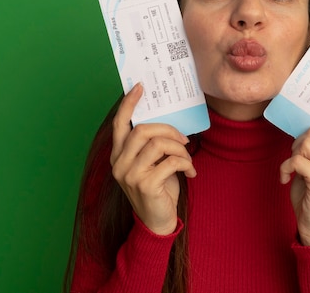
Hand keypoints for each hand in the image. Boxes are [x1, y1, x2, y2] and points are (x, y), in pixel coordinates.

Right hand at [110, 83, 196, 234]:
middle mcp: (119, 164)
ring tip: (188, 158)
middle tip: (184, 139)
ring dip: (180, 148)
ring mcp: (130, 175)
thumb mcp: (152, 164)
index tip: (140, 87)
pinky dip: (186, 163)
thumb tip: (169, 124)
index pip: (119, 124)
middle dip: (169, 130)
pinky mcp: (146, 185)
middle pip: (143, 130)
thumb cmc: (158, 189)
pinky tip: (191, 172)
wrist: (157, 222)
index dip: (128, 104)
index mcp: (118, 155)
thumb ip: (152, 146)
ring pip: (159, 144)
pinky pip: (171, 161)